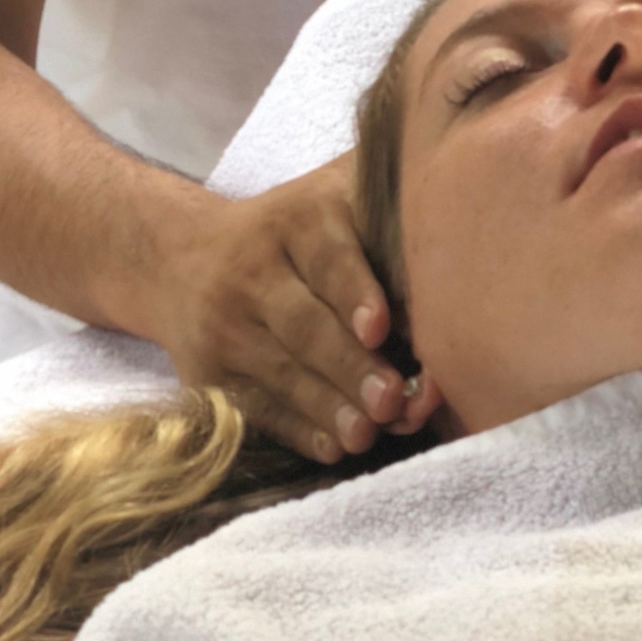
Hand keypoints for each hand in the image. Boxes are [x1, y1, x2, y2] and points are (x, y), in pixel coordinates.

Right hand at [152, 153, 439, 462]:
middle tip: (392, 399)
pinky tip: (331, 445)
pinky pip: (255, 407)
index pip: (326, 256)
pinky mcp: (207, 374)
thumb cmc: (293, 229)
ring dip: (328, 406)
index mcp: (295, 218)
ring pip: (281, 372)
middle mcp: (252, 268)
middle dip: (350, 366)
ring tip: (367, 433)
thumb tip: (459, 249)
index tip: (381, 328)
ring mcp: (225, 325)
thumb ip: (384, 211)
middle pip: (304, 324)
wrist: (182, 256)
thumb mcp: (330, 195)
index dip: (354, 291)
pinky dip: (296, 430)